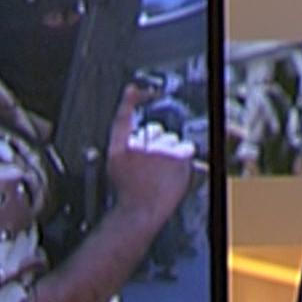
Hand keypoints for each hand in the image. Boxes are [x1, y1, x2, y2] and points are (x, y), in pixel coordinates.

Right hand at [105, 86, 193, 222]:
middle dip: (157, 143)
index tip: (133, 90)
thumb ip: (123, 140)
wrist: (140, 211)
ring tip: (163, 172)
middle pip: (156, 130)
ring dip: (171, 152)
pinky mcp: (177, 158)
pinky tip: (175, 171)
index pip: (124, 116)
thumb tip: (133, 123)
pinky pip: (186, 149)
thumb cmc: (129, 191)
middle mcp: (140, 145)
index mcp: (121, 147)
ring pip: (172, 140)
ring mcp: (160, 151)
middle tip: (154, 165)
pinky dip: (184, 158)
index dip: (129, 100)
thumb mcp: (115, 164)